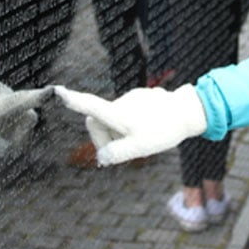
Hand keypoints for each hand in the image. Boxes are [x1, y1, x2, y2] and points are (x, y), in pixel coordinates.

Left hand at [0, 71, 52, 156]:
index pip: (24, 100)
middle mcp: (3, 93)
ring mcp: (0, 89)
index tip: (54, 91)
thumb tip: (6, 150)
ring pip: (16, 109)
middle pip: (25, 112)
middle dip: (19, 128)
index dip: (40, 97)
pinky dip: (3, 114)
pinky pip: (8, 103)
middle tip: (1, 141)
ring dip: (9, 122)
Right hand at [54, 84, 206, 165]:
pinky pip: (127, 113)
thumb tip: (102, 157)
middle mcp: (121, 103)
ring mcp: (131, 98)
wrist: (189, 112)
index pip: (91, 106)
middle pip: (97, 120)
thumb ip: (117, 153)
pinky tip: (150, 128)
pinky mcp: (141, 98)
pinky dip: (131, 124)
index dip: (74, 101)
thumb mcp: (139, 147)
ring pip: (113, 118)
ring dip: (120, 132)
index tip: (58, 91)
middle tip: (125, 149)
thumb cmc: (164, 130)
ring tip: (143, 138)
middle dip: (104, 136)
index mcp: (118, 114)